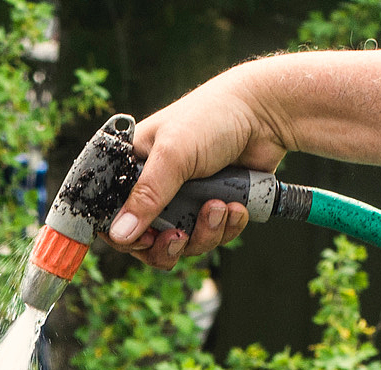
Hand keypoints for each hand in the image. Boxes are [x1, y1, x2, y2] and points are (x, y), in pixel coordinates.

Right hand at [106, 65, 289, 266]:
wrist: (267, 113)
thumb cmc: (213, 116)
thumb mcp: (173, 154)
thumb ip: (146, 196)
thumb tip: (120, 234)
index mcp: (135, 169)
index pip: (112, 215)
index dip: (125, 236)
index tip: (145, 240)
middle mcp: (156, 188)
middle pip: (146, 242)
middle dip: (167, 245)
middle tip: (180, 236)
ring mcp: (185, 201)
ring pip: (182, 244)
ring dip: (203, 234)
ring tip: (220, 206)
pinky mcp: (212, 209)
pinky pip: (211, 238)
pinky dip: (225, 228)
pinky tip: (236, 206)